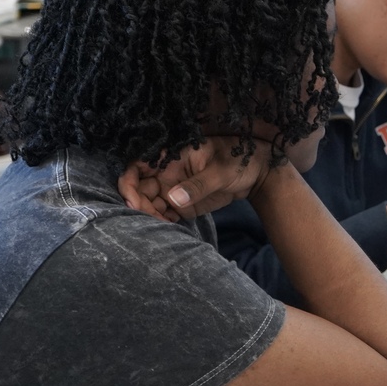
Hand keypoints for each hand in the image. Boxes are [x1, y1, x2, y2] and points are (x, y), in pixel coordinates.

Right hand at [118, 137, 272, 220]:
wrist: (258, 173)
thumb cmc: (239, 160)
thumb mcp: (220, 171)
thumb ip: (198, 185)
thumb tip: (173, 199)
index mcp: (172, 157)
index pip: (137, 166)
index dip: (128, 181)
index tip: (132, 199)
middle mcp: (167, 173)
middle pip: (140, 189)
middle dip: (139, 205)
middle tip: (152, 218)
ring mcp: (174, 189)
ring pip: (150, 203)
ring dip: (150, 216)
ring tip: (162, 225)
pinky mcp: (183, 203)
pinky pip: (165, 213)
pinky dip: (163, 222)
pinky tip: (168, 227)